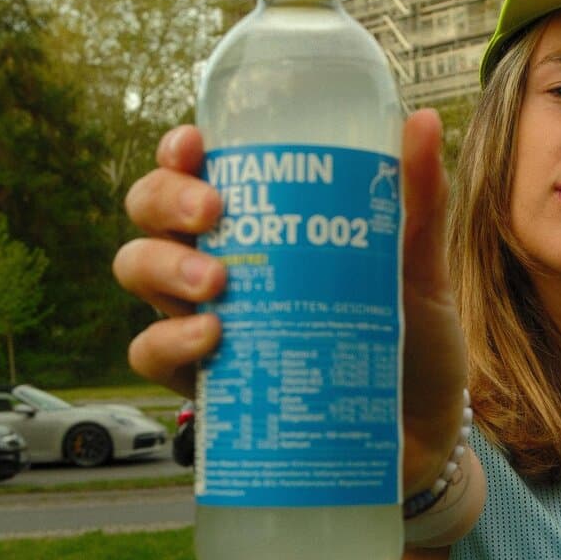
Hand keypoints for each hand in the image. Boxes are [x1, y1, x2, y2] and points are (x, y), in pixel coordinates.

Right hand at [113, 114, 468, 496]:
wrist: (421, 438)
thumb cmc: (412, 344)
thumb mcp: (419, 271)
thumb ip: (417, 203)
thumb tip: (419, 121)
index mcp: (262, 226)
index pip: (196, 172)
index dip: (177, 153)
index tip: (194, 145)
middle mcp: (222, 266)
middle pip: (150, 214)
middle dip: (165, 200)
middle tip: (212, 212)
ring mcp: (206, 323)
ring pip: (139, 272)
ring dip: (163, 265)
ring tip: (215, 282)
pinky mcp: (207, 384)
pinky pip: (151, 355)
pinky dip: (168, 340)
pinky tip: (210, 336)